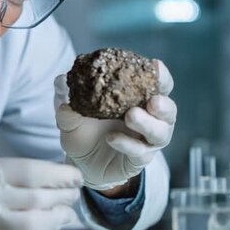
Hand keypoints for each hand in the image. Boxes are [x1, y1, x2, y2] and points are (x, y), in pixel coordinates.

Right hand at [0, 153, 82, 229]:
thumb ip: (1, 172)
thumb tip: (39, 180)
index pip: (33, 173)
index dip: (60, 176)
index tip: (74, 177)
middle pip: (37, 201)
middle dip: (63, 199)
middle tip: (75, 197)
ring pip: (31, 227)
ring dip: (54, 221)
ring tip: (65, 215)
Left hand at [55, 59, 175, 190]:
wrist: (80, 163)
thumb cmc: (83, 131)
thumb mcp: (71, 114)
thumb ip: (67, 98)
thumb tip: (61, 81)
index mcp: (139, 99)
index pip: (160, 85)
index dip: (161, 76)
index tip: (156, 66)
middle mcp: (149, 119)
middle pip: (168, 110)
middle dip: (163, 104)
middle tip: (152, 101)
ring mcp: (146, 141)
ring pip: (160, 133)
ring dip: (148, 124)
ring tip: (131, 116)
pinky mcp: (138, 160)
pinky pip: (140, 153)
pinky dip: (127, 144)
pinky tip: (112, 138)